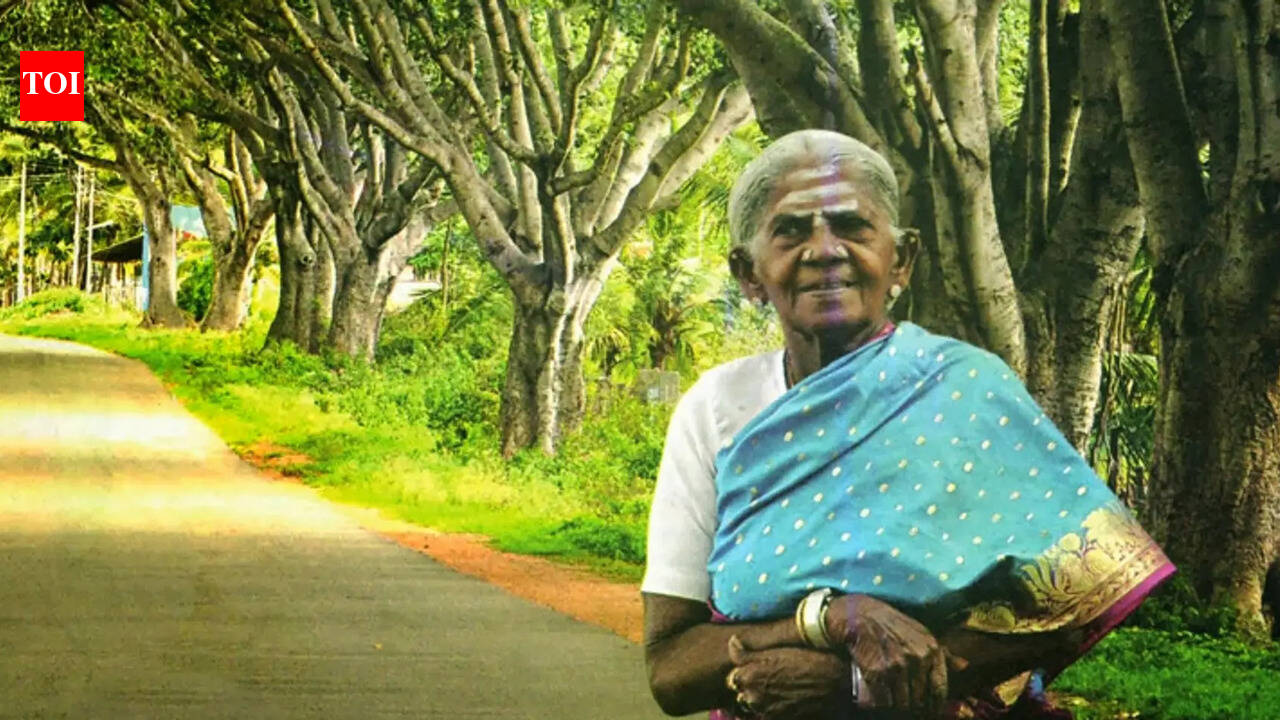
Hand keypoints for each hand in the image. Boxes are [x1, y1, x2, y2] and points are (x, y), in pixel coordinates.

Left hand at [727, 634, 847, 719]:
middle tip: (771, 679)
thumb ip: (747, 652)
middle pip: (743, 695)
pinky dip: (774, 710)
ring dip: (762, 701)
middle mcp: (753, 699)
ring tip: (781, 690)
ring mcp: (767, 713)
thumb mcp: (778, 650)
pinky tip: (788, 701)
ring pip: (755, 708)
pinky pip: (768, 716)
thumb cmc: (810, 661)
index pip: (734, 677)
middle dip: (752, 688)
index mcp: (748, 677)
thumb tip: (732, 643)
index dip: (746, 671)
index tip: (758, 667)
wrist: (839, 685)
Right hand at [823, 594, 951, 717]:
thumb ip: (943, 651)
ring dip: (896, 707)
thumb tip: (964, 666)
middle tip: (904, 705)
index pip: (939, 689)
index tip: (927, 711)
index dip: (933, 706)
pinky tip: (878, 702)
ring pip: (902, 703)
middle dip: (912, 706)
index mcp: (932, 649)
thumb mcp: (921, 633)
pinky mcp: (877, 671)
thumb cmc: (891, 624)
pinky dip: (881, 705)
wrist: (858, 614)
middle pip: (919, 699)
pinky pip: (883, 700)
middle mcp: (918, 658)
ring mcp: (897, 665)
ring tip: (891, 704)